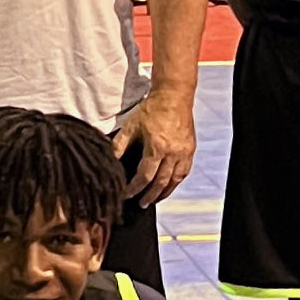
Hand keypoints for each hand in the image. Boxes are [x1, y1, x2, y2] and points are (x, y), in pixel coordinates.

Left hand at [111, 87, 193, 207]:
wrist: (174, 95)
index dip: (135, 188)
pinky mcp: (190, 149)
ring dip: (164, 192)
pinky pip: (184, 171)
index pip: (145, 176)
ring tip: (155, 199)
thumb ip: (119, 145)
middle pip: (161, 182)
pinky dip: (176, 181)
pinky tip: (169, 185)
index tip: (126, 194)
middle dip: (150, 196)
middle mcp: (173, 152)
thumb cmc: (152, 108)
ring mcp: (184, 151)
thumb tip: (109, 160)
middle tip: (142, 204)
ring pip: (175, 180)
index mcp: (157, 147)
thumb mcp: (131, 126)